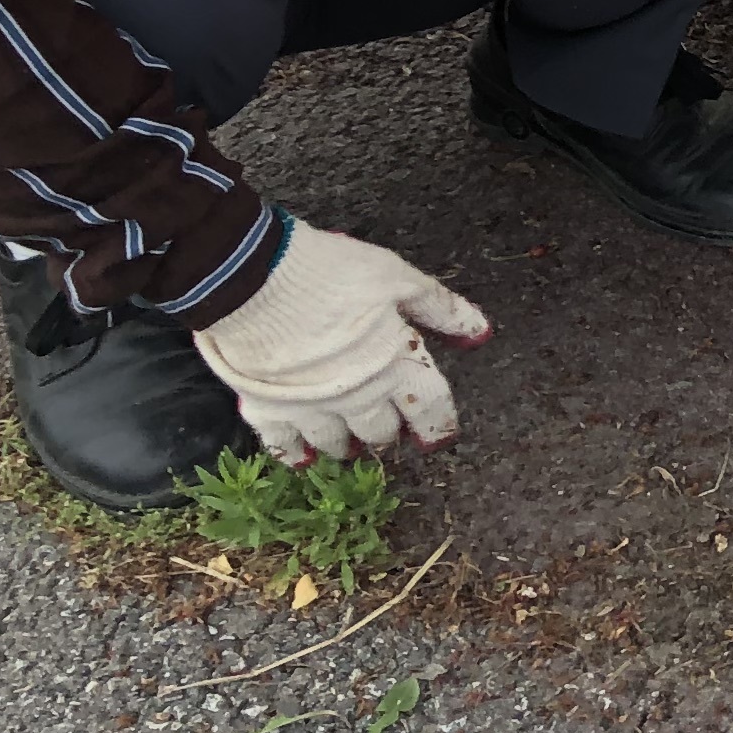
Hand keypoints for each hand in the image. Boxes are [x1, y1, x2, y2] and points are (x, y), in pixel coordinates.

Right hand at [194, 220, 490, 464]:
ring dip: (346, 445)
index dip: (438, 423)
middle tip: (388, 434)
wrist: (252, 279)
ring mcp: (308, 408)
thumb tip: (479, 333)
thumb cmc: (331, 273)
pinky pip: (281, 443)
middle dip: (387, 432)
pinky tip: (301, 459)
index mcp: (394, 366)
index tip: (441, 436)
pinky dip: (293, 452)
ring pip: (334, 442)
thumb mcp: (398, 279)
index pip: (428, 407)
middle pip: (379, 430)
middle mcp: (354, 397)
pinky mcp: (264, 407)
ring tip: (350, 447)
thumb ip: (440, 309)